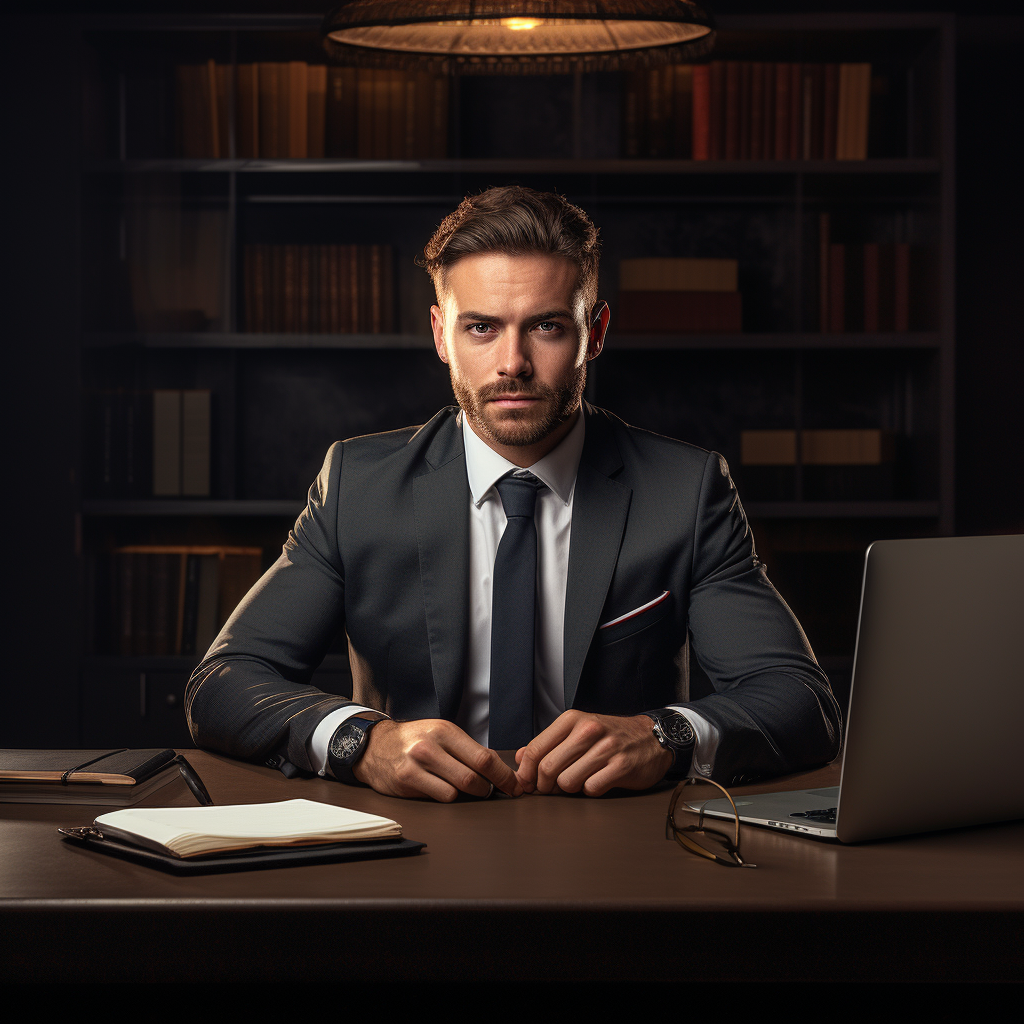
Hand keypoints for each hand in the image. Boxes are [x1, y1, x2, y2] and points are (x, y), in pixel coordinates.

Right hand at [352, 719, 522, 801]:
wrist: (375, 745)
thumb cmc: (415, 740)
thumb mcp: (442, 734)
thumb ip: (467, 750)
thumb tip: (499, 770)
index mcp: (446, 730)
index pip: (484, 758)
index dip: (503, 776)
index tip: (514, 786)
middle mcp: (431, 746)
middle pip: (473, 778)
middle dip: (487, 789)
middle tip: (489, 791)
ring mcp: (416, 765)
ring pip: (457, 792)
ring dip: (466, 795)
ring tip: (462, 788)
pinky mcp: (406, 781)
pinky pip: (439, 798)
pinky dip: (446, 797)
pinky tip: (441, 789)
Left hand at [515, 710, 672, 796]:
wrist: (652, 737)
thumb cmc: (610, 736)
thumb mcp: (577, 730)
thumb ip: (548, 744)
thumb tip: (518, 758)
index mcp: (572, 719)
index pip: (535, 749)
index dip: (526, 772)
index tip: (526, 783)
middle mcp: (588, 730)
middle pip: (548, 768)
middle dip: (545, 785)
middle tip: (552, 788)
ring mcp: (606, 748)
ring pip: (567, 782)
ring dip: (570, 788)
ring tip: (579, 781)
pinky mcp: (621, 767)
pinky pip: (591, 789)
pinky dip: (591, 791)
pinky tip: (598, 782)